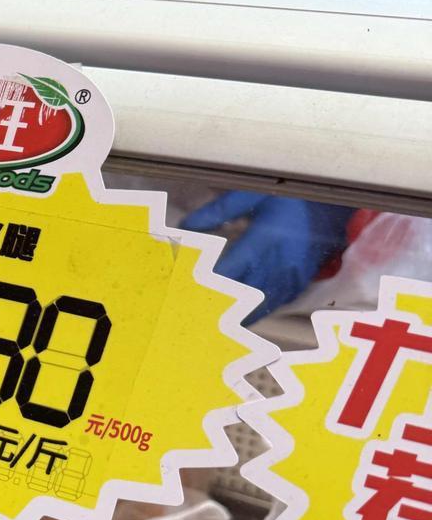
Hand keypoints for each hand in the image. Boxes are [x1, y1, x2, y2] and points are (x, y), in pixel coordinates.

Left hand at [181, 191, 352, 319]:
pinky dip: (257, 311)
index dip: (208, 284)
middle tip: (194, 316)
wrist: (333, 207)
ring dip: (237, 314)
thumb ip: (219, 211)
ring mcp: (291, 276)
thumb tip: (187, 225)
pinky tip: (242, 316)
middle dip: (219, 305)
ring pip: (260, 304)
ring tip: (213, 324)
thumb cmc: (290, 199)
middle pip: (243, 293)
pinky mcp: (300, 283)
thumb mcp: (252, 196)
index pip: (230, 270)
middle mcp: (278, 263)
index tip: (188, 293)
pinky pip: (276, 304)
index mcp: (263, 240)